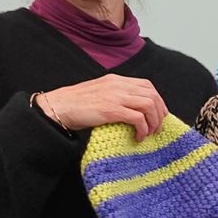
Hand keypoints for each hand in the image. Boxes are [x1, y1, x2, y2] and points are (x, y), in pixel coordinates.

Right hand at [35, 75, 169, 137]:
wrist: (58, 107)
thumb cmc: (76, 104)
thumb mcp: (100, 93)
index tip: (157, 115)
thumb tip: (134, 110)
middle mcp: (118, 85)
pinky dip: (142, 129)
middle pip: (152, 95)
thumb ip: (116, 96)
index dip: (157, 100)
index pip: (147, 85)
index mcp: (116, 80)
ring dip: (153, 122)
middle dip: (159, 113)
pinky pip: (137, 118)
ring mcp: (115, 96)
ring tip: (149, 134)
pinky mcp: (111, 110)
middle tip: (157, 128)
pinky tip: (138, 137)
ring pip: (149, 105)